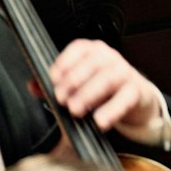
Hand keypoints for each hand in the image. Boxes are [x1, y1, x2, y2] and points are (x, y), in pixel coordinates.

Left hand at [47, 39, 164, 135]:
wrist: (135, 97)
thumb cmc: (100, 87)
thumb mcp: (78, 83)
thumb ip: (54, 84)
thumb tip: (32, 86)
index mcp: (92, 50)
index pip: (78, 49)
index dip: (64, 63)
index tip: (53, 80)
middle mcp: (109, 57)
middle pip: (91, 64)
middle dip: (73, 82)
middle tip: (61, 100)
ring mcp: (125, 72)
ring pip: (108, 79)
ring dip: (89, 95)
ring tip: (75, 110)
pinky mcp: (137, 91)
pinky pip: (125, 99)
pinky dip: (111, 110)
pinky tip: (100, 121)